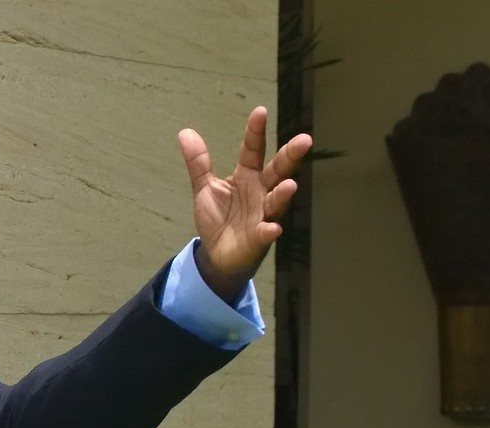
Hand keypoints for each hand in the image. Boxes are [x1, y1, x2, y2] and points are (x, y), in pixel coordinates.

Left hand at [178, 107, 311, 299]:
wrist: (218, 253)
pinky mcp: (259, 238)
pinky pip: (266, 233)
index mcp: (247, 176)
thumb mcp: (205, 188)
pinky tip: (273, 228)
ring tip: (290, 185)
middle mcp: (260, 192)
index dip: (255, 132)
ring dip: (283, 194)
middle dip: (290, 156)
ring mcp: (262, 215)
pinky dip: (270, 231)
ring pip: (276, 201)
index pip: (253, 150)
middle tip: (304, 139)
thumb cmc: (219, 217)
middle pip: (277, 171)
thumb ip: (198, 163)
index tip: (260, 112)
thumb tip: (185, 132)